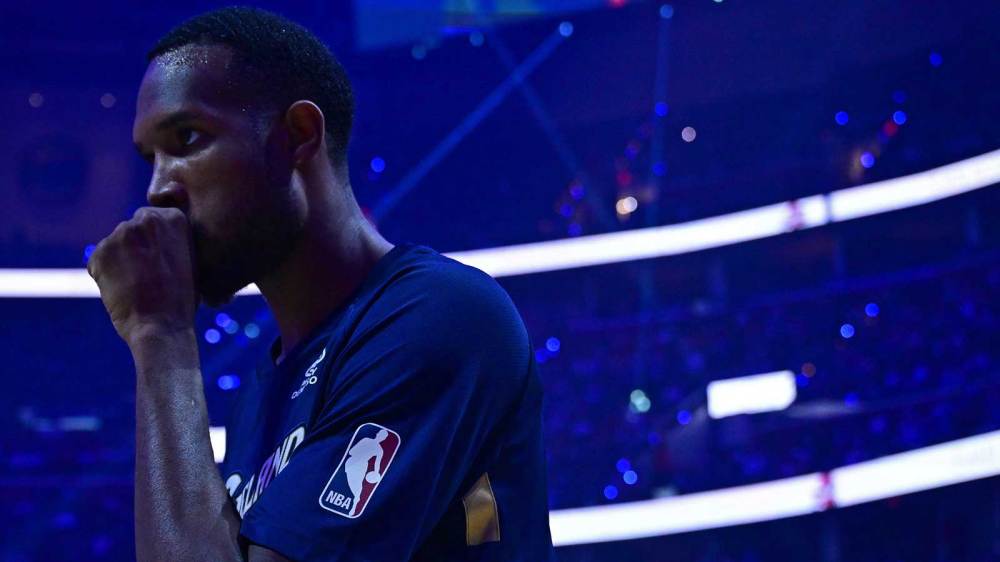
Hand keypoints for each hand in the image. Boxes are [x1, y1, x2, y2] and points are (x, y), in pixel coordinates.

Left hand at [87, 207, 198, 344]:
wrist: (162, 325)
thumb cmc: (181, 299)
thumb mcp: (188, 260)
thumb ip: (170, 240)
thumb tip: (151, 238)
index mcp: (175, 218)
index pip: (151, 222)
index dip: (154, 246)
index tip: (163, 265)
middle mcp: (147, 219)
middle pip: (131, 231)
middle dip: (135, 250)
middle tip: (148, 278)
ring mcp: (121, 234)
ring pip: (113, 247)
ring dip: (120, 263)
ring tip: (137, 287)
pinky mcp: (100, 252)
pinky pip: (98, 262)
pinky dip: (105, 277)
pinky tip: (122, 292)